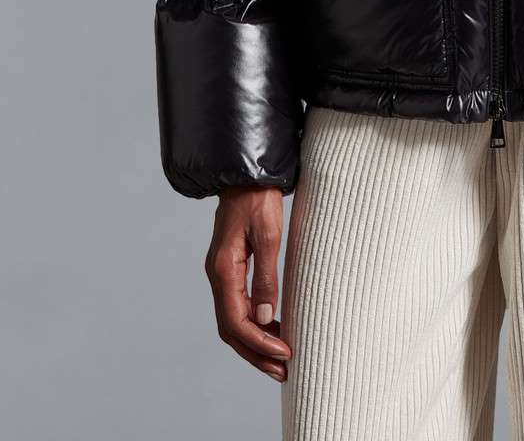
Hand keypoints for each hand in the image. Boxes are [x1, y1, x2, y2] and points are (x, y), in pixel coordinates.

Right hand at [205, 185, 292, 381]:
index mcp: (223, 269)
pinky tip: (272, 330)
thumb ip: (266, 276)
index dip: (259, 342)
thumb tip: (265, 318)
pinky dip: (252, 326)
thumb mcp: (268, 235)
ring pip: (232, 321)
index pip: (235, 320)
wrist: (247, 174)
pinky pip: (237, 307)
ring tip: (280, 360)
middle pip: (230, 329)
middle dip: (255, 353)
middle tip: (284, 370)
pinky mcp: (230, 270)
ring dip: (254, 344)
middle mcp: (217, 276)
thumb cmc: (259, 199)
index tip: (285, 353)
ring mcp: (221, 274)